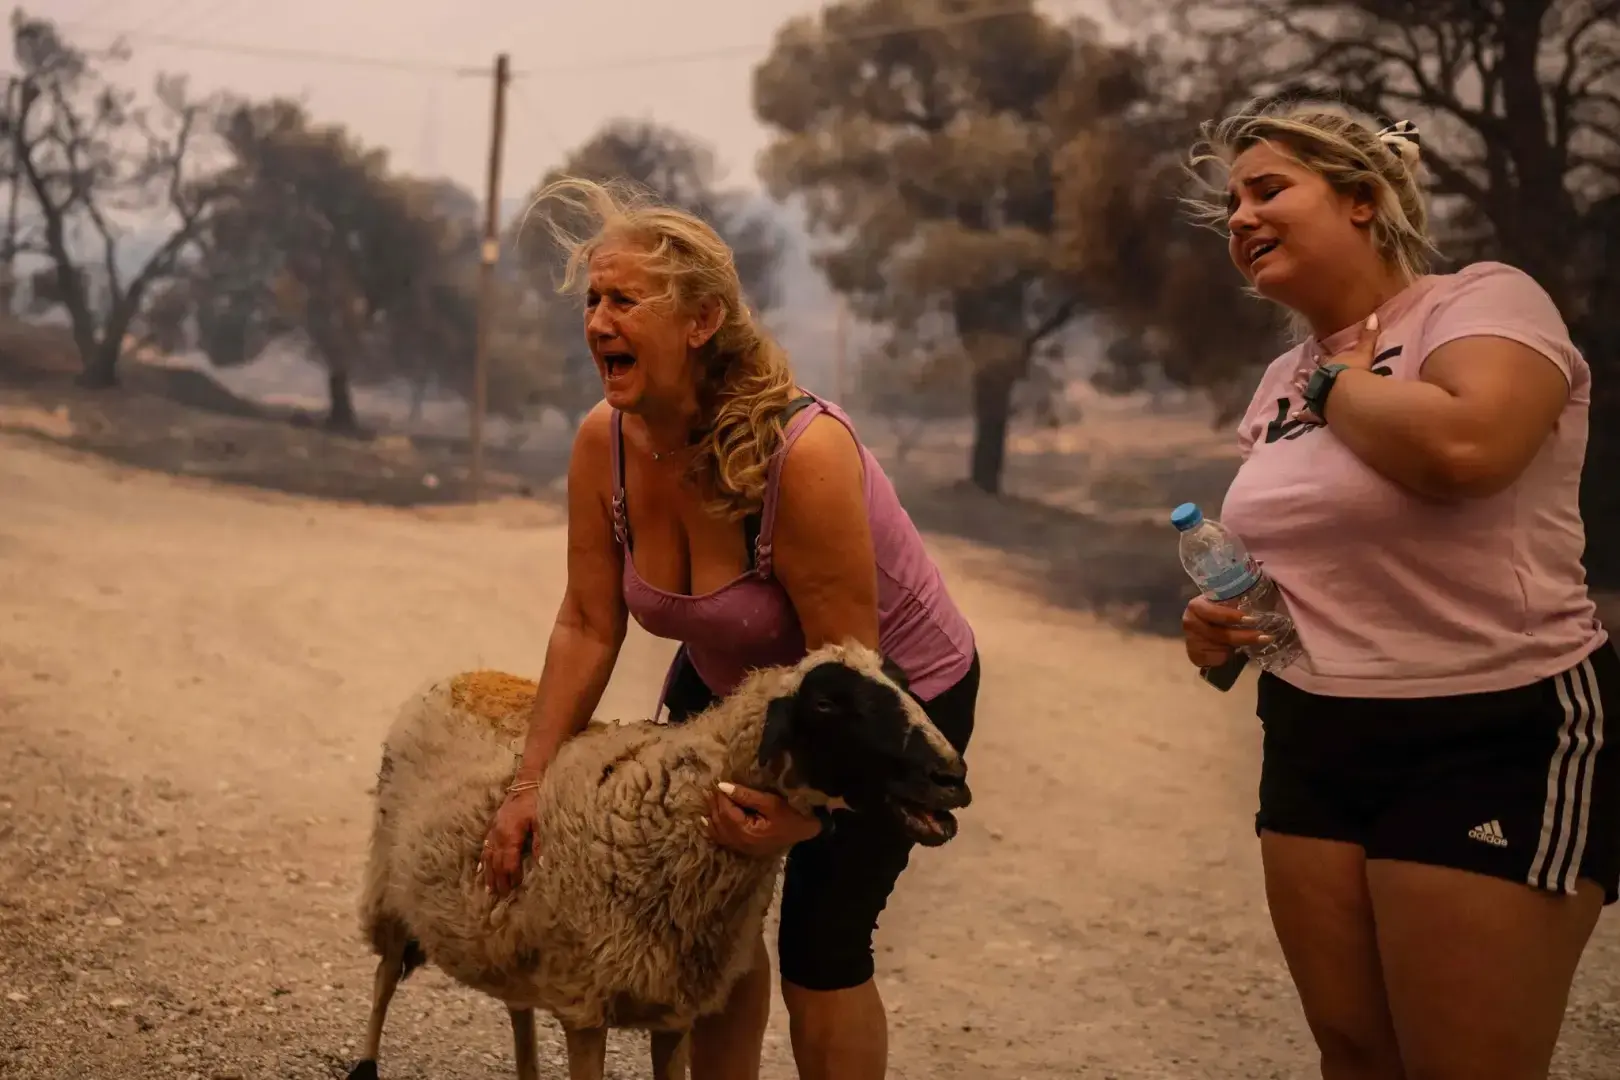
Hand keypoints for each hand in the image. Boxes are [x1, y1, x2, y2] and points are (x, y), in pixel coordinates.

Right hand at [481, 787, 539, 896]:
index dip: (511, 876)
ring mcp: (493, 831)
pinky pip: (484, 847)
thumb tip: (541, 864)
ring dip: (488, 874)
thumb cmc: (536, 803)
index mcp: (510, 835)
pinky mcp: (491, 827)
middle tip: (500, 896)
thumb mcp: (541, 822)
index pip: (508, 862)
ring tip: (489, 889)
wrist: (525, 784)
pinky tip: (480, 871)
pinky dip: (483, 861)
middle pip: (496, 863)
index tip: (515, 888)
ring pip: (488, 857)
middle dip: (498, 880)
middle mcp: (498, 835)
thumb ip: (539, 842)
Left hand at [706, 781, 821, 857]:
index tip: (717, 783)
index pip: (726, 812)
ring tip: (709, 799)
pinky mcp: (744, 849)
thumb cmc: (791, 815)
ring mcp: (742, 848)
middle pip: (720, 822)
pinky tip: (706, 821)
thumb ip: (746, 795)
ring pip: (718, 832)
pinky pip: (723, 840)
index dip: (720, 797)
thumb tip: (722, 786)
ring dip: (712, 815)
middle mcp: (741, 843)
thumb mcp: (770, 802)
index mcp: (747, 832)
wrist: (805, 832)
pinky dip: (713, 830)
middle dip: (714, 804)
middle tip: (711, 789)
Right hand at [1182, 594, 1273, 668]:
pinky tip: (1231, 651)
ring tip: (1251, 642)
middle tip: (1264, 636)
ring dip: (1237, 647)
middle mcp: (1190, 622)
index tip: (1252, 619)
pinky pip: (1215, 659)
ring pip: (1220, 648)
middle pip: (1219, 634)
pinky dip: (1226, 656)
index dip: (1230, 616)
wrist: (1203, 627)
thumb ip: (1236, 600)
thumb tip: (1264, 598)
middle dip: (1244, 636)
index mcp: (1197, 606)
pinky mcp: (1194, 655)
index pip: (1211, 612)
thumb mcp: (1225, 602)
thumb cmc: (1219, 610)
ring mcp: (1191, 640)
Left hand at [1291, 311, 1379, 424]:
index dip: (1323, 358)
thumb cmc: (1355, 372)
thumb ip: (1368, 336)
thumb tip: (1373, 316)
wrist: (1345, 394)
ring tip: (1297, 387)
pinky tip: (1296, 414)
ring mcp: (1317, 394)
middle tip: (1302, 373)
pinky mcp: (1317, 410)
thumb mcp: (1363, 353)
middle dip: (1310, 374)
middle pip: (1315, 374)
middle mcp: (1321, 378)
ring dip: (1304, 389)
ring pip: (1309, 391)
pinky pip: (1308, 412)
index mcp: (1332, 364)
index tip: (1315, 355)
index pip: (1327, 359)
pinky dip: (1302, 413)